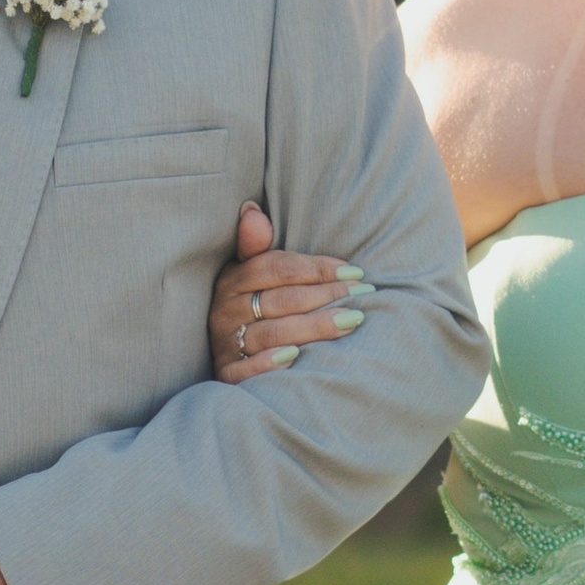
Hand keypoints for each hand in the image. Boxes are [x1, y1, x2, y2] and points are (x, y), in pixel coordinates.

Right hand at [207, 202, 370, 381]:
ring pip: (273, 333)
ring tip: (350, 320)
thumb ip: (254, 245)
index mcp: (232, 281)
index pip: (277, 268)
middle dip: (325, 296)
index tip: (353, 271)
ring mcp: (225, 343)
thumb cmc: (248, 308)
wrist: (221, 355)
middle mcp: (225, 311)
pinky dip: (270, 363)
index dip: (317, 268)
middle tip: (362, 295)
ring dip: (313, 327)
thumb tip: (252, 210)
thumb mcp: (246, 273)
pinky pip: (247, 370)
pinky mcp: (227, 374)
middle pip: (281, 300)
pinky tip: (297, 357)